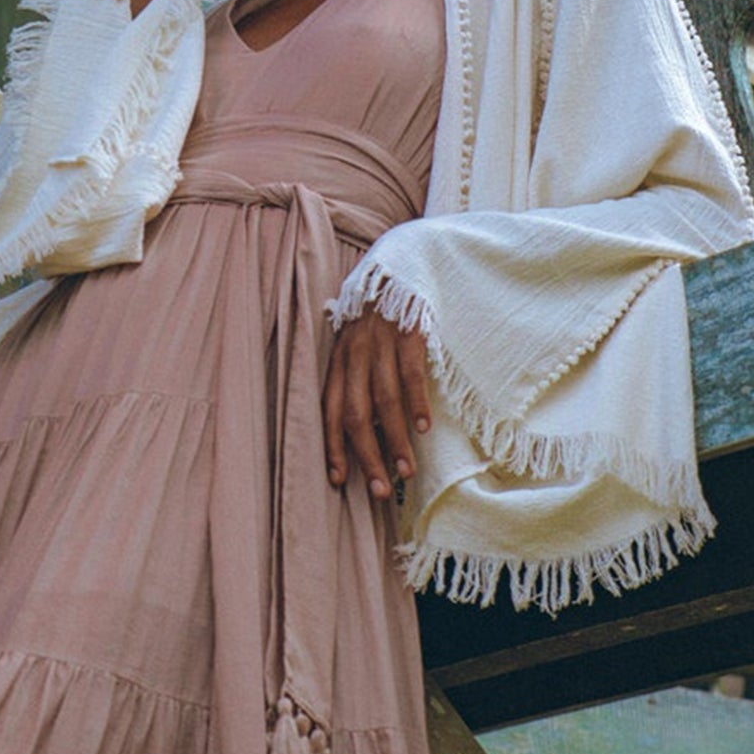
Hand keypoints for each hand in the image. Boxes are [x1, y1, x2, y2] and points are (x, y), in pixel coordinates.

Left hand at [322, 305, 430, 500]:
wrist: (401, 264)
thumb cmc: (379, 313)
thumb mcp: (357, 343)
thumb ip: (355, 378)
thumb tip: (365, 429)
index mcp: (339, 360)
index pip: (329, 410)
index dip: (332, 447)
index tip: (339, 480)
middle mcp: (354, 354)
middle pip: (354, 413)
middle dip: (366, 456)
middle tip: (381, 489)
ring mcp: (380, 343)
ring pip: (383, 400)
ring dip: (395, 439)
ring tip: (407, 469)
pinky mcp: (407, 332)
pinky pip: (409, 373)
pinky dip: (416, 402)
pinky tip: (424, 428)